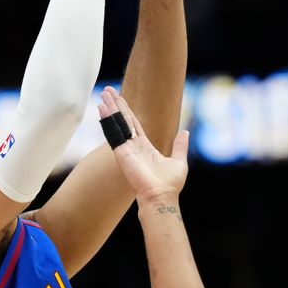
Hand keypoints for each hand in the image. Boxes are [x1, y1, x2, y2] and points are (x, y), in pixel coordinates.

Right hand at [98, 86, 189, 201]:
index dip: (127, 111)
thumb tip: (185, 132)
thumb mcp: (179, 161)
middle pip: (123, 120)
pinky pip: (114, 134)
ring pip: (117, 124)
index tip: (120, 99)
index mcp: (145, 147)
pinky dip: (108, 121)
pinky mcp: (122, 153)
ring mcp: (126, 149)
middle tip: (107, 91)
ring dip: (110, 109)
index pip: (134, 124)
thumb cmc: (170, 184)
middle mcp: (133, 146)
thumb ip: (180, 146)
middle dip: (116, 105)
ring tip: (104, 94)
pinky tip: (102, 109)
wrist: (162, 197)